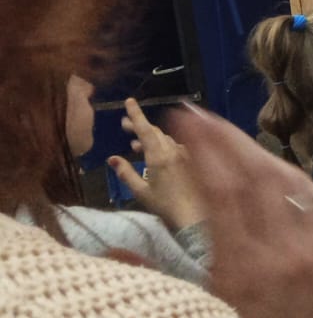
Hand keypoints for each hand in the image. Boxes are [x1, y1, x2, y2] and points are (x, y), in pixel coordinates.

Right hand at [107, 98, 203, 229]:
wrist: (195, 216)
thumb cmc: (165, 205)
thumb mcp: (141, 191)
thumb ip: (125, 173)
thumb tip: (112, 158)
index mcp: (159, 156)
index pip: (146, 129)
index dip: (136, 114)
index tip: (129, 101)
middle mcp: (174, 150)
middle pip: (155, 132)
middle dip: (139, 127)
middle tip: (124, 126)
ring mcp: (185, 154)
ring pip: (165, 139)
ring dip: (150, 138)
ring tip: (134, 145)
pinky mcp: (193, 160)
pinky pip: (176, 146)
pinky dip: (163, 146)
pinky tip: (156, 155)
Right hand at [169, 105, 312, 317]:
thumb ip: (159, 283)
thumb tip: (115, 252)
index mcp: (241, 271)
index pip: (222, 191)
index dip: (203, 149)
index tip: (183, 120)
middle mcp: (282, 254)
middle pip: (255, 177)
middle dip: (225, 139)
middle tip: (200, 116)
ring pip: (289, 184)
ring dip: (258, 154)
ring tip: (230, 138)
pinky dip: (295, 180)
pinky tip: (277, 169)